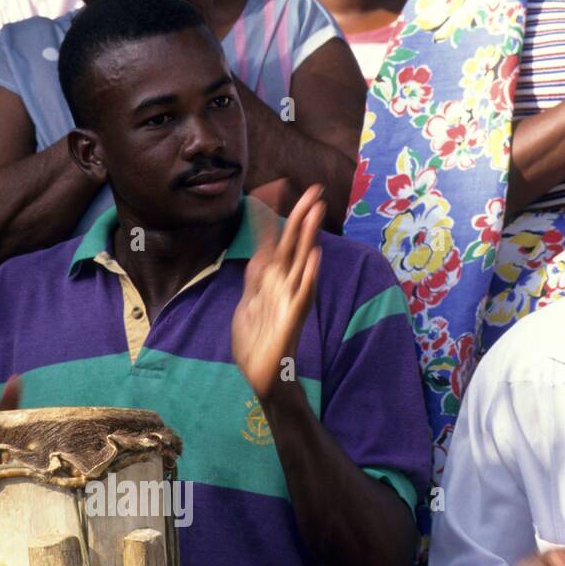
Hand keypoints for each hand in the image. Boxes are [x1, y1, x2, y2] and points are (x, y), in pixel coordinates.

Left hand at [231, 184, 324, 400]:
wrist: (262, 377)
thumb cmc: (255, 344)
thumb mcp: (246, 307)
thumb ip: (252, 282)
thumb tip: (255, 259)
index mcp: (267, 282)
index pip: (272, 242)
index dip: (273, 217)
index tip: (278, 188)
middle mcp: (282, 285)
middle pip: (292, 244)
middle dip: (301, 217)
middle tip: (315, 190)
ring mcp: (289, 299)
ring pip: (300, 261)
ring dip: (309, 235)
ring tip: (317, 210)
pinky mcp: (292, 318)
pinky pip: (303, 294)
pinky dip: (309, 276)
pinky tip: (315, 257)